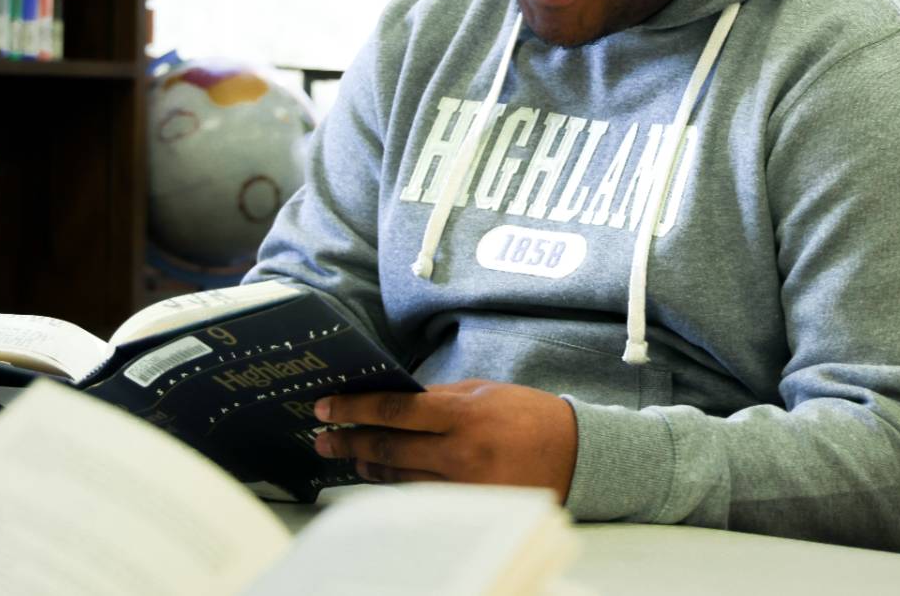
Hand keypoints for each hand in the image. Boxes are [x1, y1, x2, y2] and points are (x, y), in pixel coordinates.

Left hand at [312, 379, 577, 501]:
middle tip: (323, 438)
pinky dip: (398, 484)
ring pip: (400, 476)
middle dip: (350, 441)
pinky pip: (422, 496)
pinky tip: (382, 475)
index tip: (326, 407)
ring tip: (349, 457)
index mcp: (463, 414)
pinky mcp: (471, 507)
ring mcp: (465, 485)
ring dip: (369, 465)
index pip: (394, 411)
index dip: (354, 409)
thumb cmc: (528, 415)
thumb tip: (392, 401)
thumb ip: (438, 398)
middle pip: (389, 447)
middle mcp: (460, 451)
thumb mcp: (483, 392)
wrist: (577, 454)